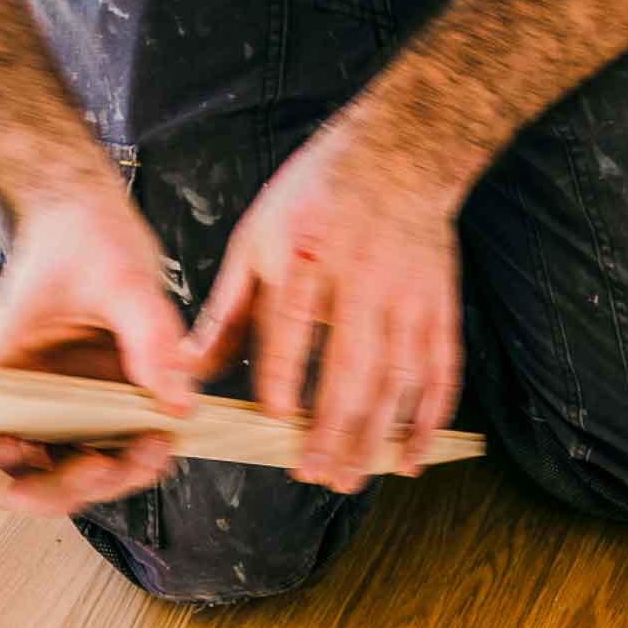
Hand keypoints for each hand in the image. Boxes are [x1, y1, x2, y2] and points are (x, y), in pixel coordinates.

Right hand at [0, 194, 194, 515]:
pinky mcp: (87, 411)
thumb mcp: (122, 276)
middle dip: (64, 488)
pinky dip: (130, 462)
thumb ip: (149, 338)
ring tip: (154, 448)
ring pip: (63, 478)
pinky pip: (100, 456)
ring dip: (108, 480)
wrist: (92, 216)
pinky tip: (162, 437)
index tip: (17, 458)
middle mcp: (14, 398)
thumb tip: (177, 405)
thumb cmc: (83, 235)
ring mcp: (51, 410)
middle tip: (109, 466)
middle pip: (16, 478)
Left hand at [184, 121, 463, 492]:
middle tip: (313, 474)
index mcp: (304, 254)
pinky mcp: (438, 306)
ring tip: (352, 476)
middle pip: (350, 365)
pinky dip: (429, 419)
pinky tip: (410, 457)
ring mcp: (406, 295)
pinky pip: (440, 370)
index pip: (291, 326)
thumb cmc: (316, 196)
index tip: (272, 421)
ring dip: (377, 436)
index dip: (283, 377)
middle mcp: (360, 277)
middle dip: (332, 428)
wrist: (402, 150)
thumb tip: (187, 373)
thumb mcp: (255, 239)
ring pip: (397, 378)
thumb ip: (226, 312)